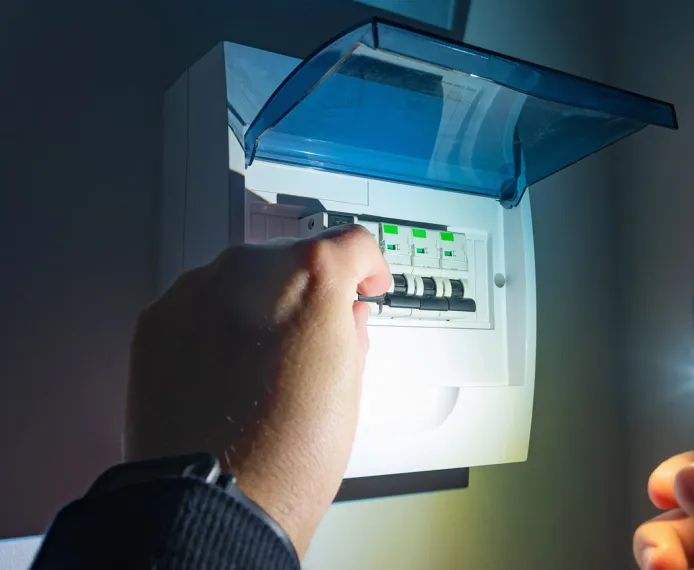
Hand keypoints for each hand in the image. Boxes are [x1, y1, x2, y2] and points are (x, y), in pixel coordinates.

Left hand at [124, 226, 390, 556]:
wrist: (214, 502)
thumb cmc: (285, 459)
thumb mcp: (349, 389)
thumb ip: (351, 333)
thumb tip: (345, 318)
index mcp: (310, 278)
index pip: (351, 243)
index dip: (367, 267)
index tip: (363, 282)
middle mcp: (250, 270)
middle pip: (292, 256)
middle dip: (308, 289)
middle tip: (312, 334)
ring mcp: (197, 291)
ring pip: (242, 276)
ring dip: (259, 303)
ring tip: (263, 360)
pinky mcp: (157, 319)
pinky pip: (198, 301)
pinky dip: (215, 321)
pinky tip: (225, 367)